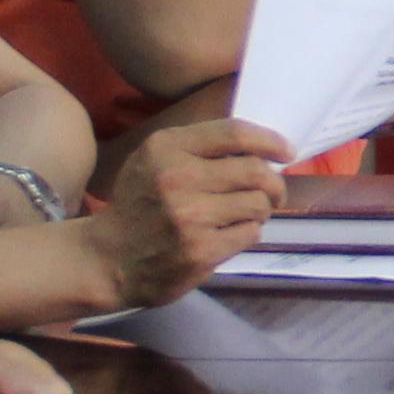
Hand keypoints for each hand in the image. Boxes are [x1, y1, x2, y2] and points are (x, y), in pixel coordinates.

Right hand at [97, 118, 286, 305]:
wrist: (107, 259)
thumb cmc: (140, 205)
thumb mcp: (155, 161)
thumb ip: (199, 148)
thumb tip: (261, 148)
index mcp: (166, 148)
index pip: (234, 133)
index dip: (269, 140)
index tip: (286, 151)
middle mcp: (176, 178)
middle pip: (255, 171)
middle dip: (274, 183)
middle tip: (274, 193)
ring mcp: (189, 217)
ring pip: (257, 204)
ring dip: (260, 211)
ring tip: (244, 215)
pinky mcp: (200, 251)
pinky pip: (249, 234)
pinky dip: (247, 233)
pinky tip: (228, 235)